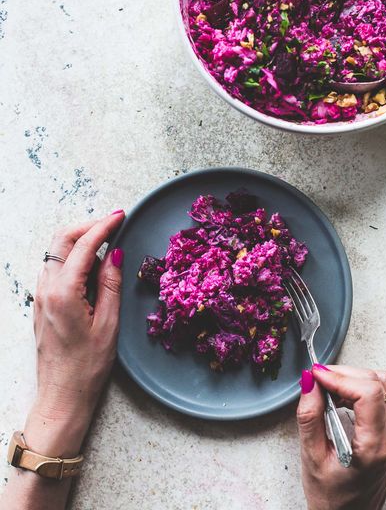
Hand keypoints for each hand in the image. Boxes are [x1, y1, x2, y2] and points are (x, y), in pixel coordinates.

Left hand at [23, 212, 124, 457]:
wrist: (62, 395)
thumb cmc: (87, 366)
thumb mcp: (108, 324)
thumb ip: (110, 284)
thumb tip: (114, 253)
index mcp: (63, 293)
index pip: (83, 246)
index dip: (103, 226)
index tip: (120, 215)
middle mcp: (46, 290)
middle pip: (61, 240)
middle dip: (87, 227)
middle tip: (113, 225)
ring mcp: (40, 296)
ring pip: (56, 253)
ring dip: (80, 243)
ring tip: (107, 252)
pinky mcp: (42, 304)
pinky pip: (55, 270)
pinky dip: (73, 260)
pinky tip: (93, 272)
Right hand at [297, 365, 385, 509]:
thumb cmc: (332, 499)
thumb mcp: (312, 458)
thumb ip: (310, 417)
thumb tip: (309, 383)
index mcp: (375, 448)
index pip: (369, 394)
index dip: (340, 377)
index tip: (317, 375)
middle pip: (377, 383)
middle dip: (344, 374)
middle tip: (317, 380)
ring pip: (383, 384)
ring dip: (353, 379)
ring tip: (328, 389)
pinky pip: (382, 395)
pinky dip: (360, 387)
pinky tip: (340, 397)